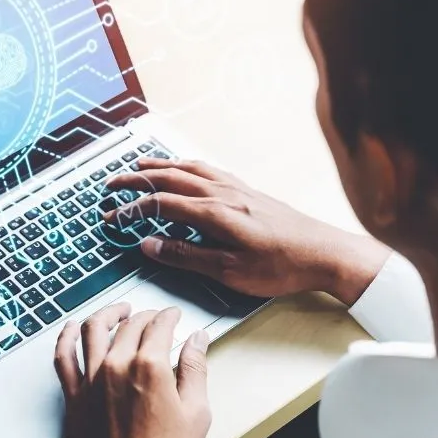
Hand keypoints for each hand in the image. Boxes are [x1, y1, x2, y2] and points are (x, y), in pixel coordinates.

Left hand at [55, 303, 211, 437]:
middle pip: (130, 325)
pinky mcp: (74, 398)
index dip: (169, 315)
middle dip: (145, 315)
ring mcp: (91, 381)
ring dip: (108, 314)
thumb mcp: (196, 412)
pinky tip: (73, 329)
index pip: (159, 325)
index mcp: (149, 367)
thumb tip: (198, 341)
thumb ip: (196, 368)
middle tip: (154, 318)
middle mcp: (117, 367)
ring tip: (118, 312)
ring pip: (93, 330)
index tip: (173, 316)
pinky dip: (67, 337)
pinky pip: (63, 357)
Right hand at [106, 158, 390, 304]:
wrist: (325, 252)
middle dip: (137, 178)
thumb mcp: (229, 272)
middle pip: (170, 178)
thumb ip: (186, 256)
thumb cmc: (281, 267)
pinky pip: (209, 169)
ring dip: (161, 165)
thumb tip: (150, 246)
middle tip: (112, 183)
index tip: (112, 218)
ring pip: (190, 168)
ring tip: (140, 165)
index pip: (161, 204)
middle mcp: (223, 194)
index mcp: (214, 214)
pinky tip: (186, 168)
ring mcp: (237, 189)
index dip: (132, 210)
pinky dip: (187, 165)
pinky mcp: (249, 190)